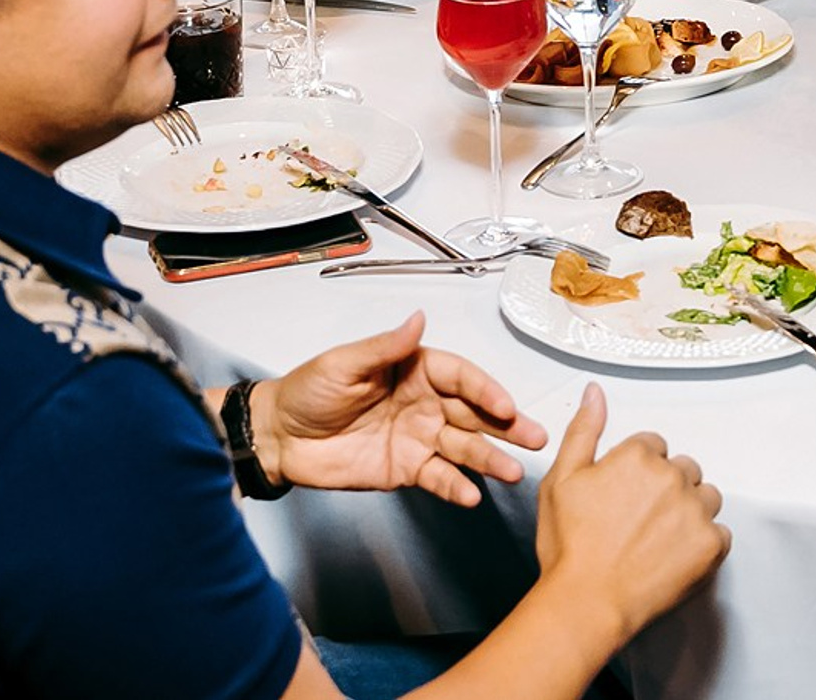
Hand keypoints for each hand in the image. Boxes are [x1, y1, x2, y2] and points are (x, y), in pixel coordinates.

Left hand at [252, 310, 545, 504]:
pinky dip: (456, 487)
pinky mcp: (404, 470)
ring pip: (463, 448)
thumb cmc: (310, 390)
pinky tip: (474, 496)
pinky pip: (437, 478)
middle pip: (474, 413)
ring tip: (515, 472)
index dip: (486, 391)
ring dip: (490, 459)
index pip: (462, 378)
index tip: (505, 405)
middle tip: (536, 437)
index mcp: (418, 369)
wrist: (279, 438)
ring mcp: (418, 438)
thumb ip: (385, 348)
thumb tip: (418, 319)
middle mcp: (426, 403)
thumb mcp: (345, 363)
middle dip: (507, 426)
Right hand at [533, 383, 728, 645]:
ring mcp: (694, 510)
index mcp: (639, 455)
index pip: (654, 447)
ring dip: (691, 513)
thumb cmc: (569, 548)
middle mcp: (672, 475)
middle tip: (641, 523)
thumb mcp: (561, 481)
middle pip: (684, 470)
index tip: (625, 499)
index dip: (638, 474)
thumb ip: (583, 430)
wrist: (583, 606)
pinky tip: (677, 559)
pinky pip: (720, 534)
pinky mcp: (710, 545)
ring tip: (660, 541)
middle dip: (667, 490)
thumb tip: (595, 392)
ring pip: (706, 498)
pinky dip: (704, 545)